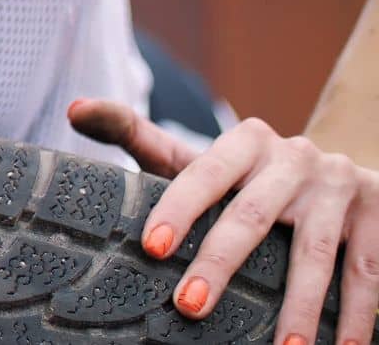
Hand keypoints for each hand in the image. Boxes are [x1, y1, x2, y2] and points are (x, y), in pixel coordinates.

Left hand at [69, 99, 378, 344]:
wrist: (337, 175)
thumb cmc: (243, 178)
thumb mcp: (195, 157)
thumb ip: (136, 134)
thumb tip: (75, 108)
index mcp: (245, 140)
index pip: (203, 172)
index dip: (178, 208)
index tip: (151, 249)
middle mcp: (296, 157)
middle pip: (253, 214)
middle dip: (222, 262)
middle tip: (190, 306)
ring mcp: (342, 186)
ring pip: (318, 252)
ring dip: (300, 306)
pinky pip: (368, 271)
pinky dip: (358, 315)